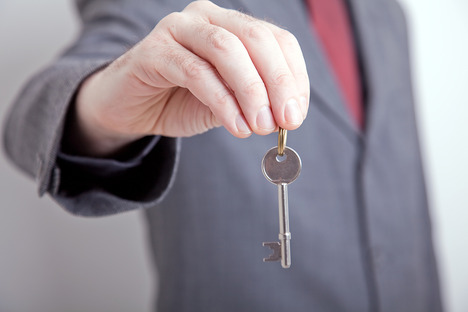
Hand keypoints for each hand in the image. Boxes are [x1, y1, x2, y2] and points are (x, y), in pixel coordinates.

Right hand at [70, 0, 309, 156]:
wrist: (131, 108)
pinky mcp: (154, 50)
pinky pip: (195, 72)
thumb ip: (254, 102)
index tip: (296, 114)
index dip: (293, 76)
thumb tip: (287, 115)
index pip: (277, 40)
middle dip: (276, 82)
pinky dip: (222, 101)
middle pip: (256, 38)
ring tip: (260, 126)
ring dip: (251, 91)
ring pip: (226, 49)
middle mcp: (207, 17)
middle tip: (284, 121)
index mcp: (231, 25)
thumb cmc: (181, 100)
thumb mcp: (229, 103)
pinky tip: (235, 126)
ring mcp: (178, 28)